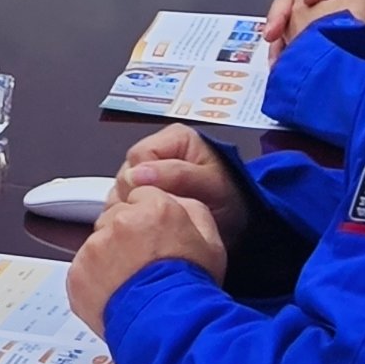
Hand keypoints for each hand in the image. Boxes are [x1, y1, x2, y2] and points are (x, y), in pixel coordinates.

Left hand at [64, 188, 227, 328]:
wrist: (168, 329)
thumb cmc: (191, 291)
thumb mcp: (212, 244)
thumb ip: (192, 212)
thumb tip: (177, 201)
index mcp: (155, 209)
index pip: (142, 196)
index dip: (149, 219)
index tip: (153, 237)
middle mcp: (121, 222)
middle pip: (117, 217)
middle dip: (127, 235)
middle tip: (144, 264)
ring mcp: (96, 247)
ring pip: (99, 243)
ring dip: (110, 257)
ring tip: (132, 283)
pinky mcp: (78, 273)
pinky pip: (84, 269)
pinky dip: (95, 280)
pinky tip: (117, 294)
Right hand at [112, 124, 251, 248]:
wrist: (241, 225)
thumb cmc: (232, 200)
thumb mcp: (211, 185)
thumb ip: (177, 175)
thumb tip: (137, 175)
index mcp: (175, 138)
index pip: (138, 156)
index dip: (142, 181)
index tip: (157, 202)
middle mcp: (158, 151)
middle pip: (126, 172)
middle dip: (138, 196)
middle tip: (160, 215)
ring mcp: (149, 173)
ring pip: (122, 188)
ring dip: (135, 207)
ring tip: (157, 222)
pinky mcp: (144, 193)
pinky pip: (125, 201)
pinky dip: (134, 214)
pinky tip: (148, 225)